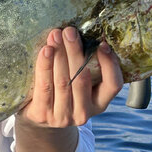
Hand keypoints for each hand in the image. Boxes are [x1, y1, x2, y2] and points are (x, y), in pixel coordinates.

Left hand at [14, 27, 122, 151]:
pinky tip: (46, 50)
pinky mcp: (42, 115)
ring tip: (55, 35)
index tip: (102, 44)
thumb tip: (84, 34)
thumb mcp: (81, 86)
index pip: (113, 85)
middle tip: (70, 31)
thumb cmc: (63, 93)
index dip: (110, 64)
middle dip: (76, 52)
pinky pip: (44, 86)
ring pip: (63, 81)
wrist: (38, 120)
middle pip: (82, 79)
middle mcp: (83, 113)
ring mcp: (62, 117)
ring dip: (59, 55)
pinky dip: (45, 65)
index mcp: (99, 104)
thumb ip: (86, 67)